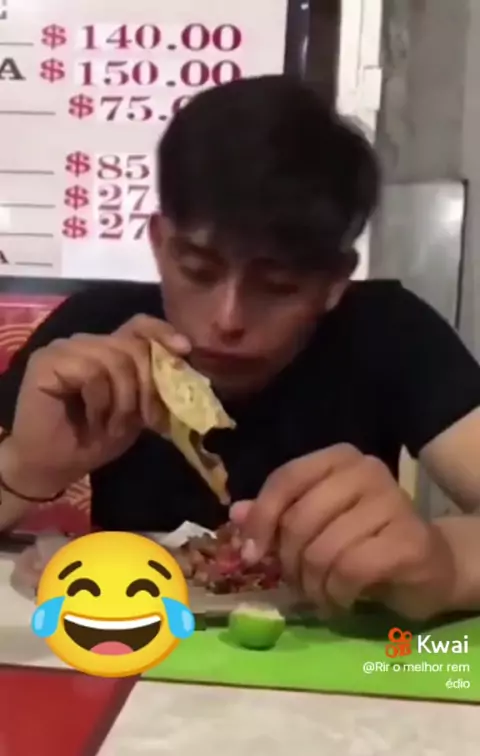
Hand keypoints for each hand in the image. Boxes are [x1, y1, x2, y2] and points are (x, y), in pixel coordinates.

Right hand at [6, 315, 190, 496]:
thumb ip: (154, 386)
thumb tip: (184, 366)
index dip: (163, 332)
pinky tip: (92, 421)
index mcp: (110, 350)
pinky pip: (90, 372)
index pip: (139, 326)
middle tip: (146, 419)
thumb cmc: (95, 440)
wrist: (55, 466)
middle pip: (133, 346)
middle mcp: (88, 342)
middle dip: (148, 386)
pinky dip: (99, 402)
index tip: (183, 350)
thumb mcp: (136, 412)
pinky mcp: (47, 361)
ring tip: (114, 426)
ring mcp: (66, 348)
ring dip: (123, 401)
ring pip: (115, 359)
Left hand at [232, 445, 455, 619]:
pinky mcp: (409, 539)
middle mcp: (367, 470)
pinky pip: (350, 570)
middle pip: (300, 519)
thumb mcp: (316, 525)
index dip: (261, 519)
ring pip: (323, 550)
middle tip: (297, 583)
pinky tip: (342, 600)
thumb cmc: (363, 540)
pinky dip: (337, 594)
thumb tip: (234, 514)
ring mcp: (392, 501)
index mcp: (338, 458)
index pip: (285, 479)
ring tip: (321, 595)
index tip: (249, 554)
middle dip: (288, 562)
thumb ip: (277, 517)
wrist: (429, 565)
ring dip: (313, 585)